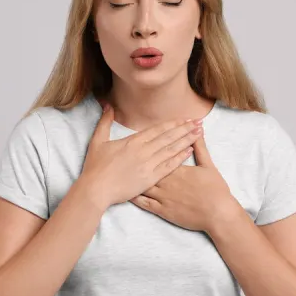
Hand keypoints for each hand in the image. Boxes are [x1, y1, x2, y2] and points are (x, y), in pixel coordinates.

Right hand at [80, 102, 203, 208]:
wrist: (96, 189)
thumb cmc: (95, 167)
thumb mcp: (98, 141)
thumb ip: (105, 122)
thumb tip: (108, 105)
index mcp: (133, 141)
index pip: (158, 129)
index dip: (174, 123)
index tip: (185, 119)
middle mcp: (144, 151)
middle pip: (169, 137)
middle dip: (185, 129)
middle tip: (199, 122)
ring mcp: (148, 165)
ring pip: (171, 150)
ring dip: (186, 140)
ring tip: (199, 133)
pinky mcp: (150, 178)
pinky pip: (169, 166)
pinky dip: (180, 158)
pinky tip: (190, 151)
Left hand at [129, 133, 239, 232]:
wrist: (217, 213)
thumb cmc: (215, 189)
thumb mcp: (208, 165)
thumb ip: (201, 147)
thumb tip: (197, 131)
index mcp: (175, 168)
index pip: (159, 153)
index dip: (149, 147)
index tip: (139, 141)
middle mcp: (165, 180)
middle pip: (146, 167)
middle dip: (136, 160)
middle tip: (125, 154)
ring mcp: (162, 196)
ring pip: (142, 184)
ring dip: (132, 177)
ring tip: (121, 170)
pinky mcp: (161, 210)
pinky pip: (143, 203)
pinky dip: (133, 196)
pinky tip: (125, 191)